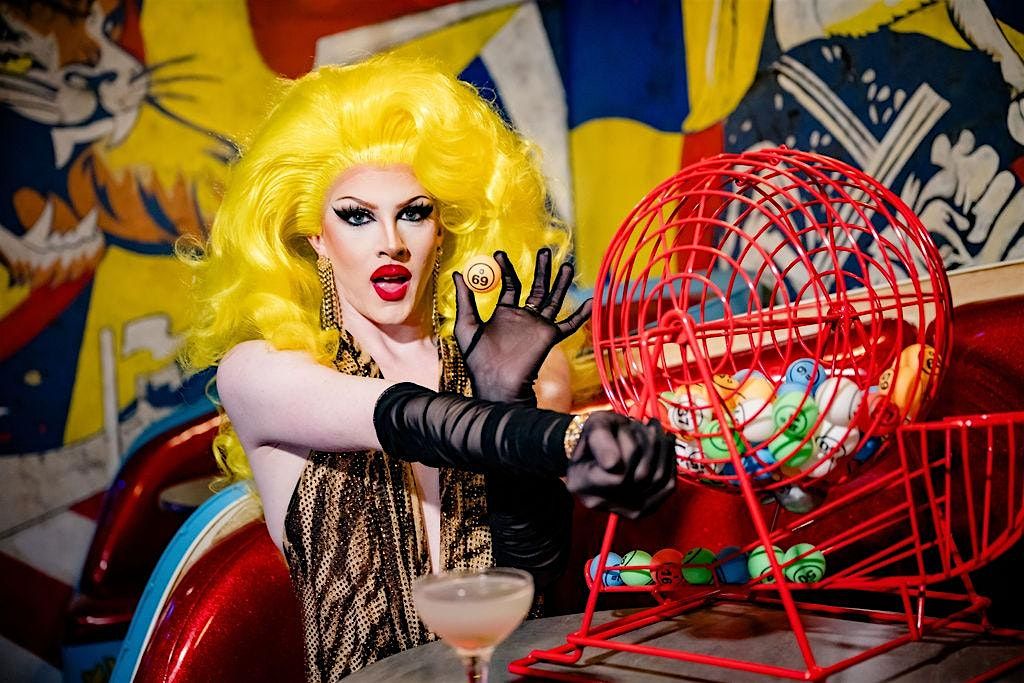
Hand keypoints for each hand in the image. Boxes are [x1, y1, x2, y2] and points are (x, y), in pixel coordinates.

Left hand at [453, 248, 591, 404]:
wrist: (495, 383)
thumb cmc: (477, 359)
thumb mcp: (466, 325)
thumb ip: (465, 299)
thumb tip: (458, 273)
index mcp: (504, 313)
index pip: (510, 284)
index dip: (506, 269)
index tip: (500, 253)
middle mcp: (523, 317)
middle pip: (537, 288)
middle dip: (542, 269)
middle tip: (546, 250)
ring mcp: (537, 326)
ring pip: (553, 299)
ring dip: (561, 283)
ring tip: (567, 264)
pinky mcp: (548, 337)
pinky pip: (568, 324)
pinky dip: (581, 314)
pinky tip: (592, 302)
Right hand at [566, 412, 676, 518]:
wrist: (607, 448)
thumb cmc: (601, 435)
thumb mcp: (595, 425)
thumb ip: (600, 440)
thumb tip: (613, 464)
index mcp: (580, 481)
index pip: (617, 473)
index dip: (630, 449)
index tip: (630, 425)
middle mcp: (599, 502)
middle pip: (640, 476)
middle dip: (649, 444)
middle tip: (647, 425)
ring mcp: (621, 510)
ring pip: (657, 480)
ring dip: (662, 450)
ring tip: (655, 432)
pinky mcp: (644, 509)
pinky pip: (668, 486)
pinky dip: (670, 461)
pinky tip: (665, 445)